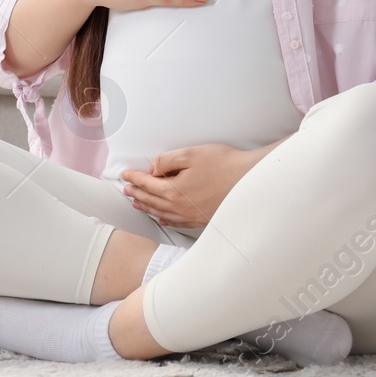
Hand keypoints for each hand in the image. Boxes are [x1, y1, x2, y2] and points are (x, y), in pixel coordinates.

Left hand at [121, 143, 258, 227]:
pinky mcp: (201, 220)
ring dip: (147, 207)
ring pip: (162, 213)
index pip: (147, 184)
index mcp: (174, 190)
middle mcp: (179, 207)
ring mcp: (191, 216)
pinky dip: (165, 219)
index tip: (125, 175)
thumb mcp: (191, 154)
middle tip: (127, 189)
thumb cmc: (223, 163)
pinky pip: (177, 222)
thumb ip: (167, 161)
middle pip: (152, 200)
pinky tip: (162, 217)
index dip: (134, 178)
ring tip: (137, 203)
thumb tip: (153, 170)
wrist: (250, 180)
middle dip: (137, 194)